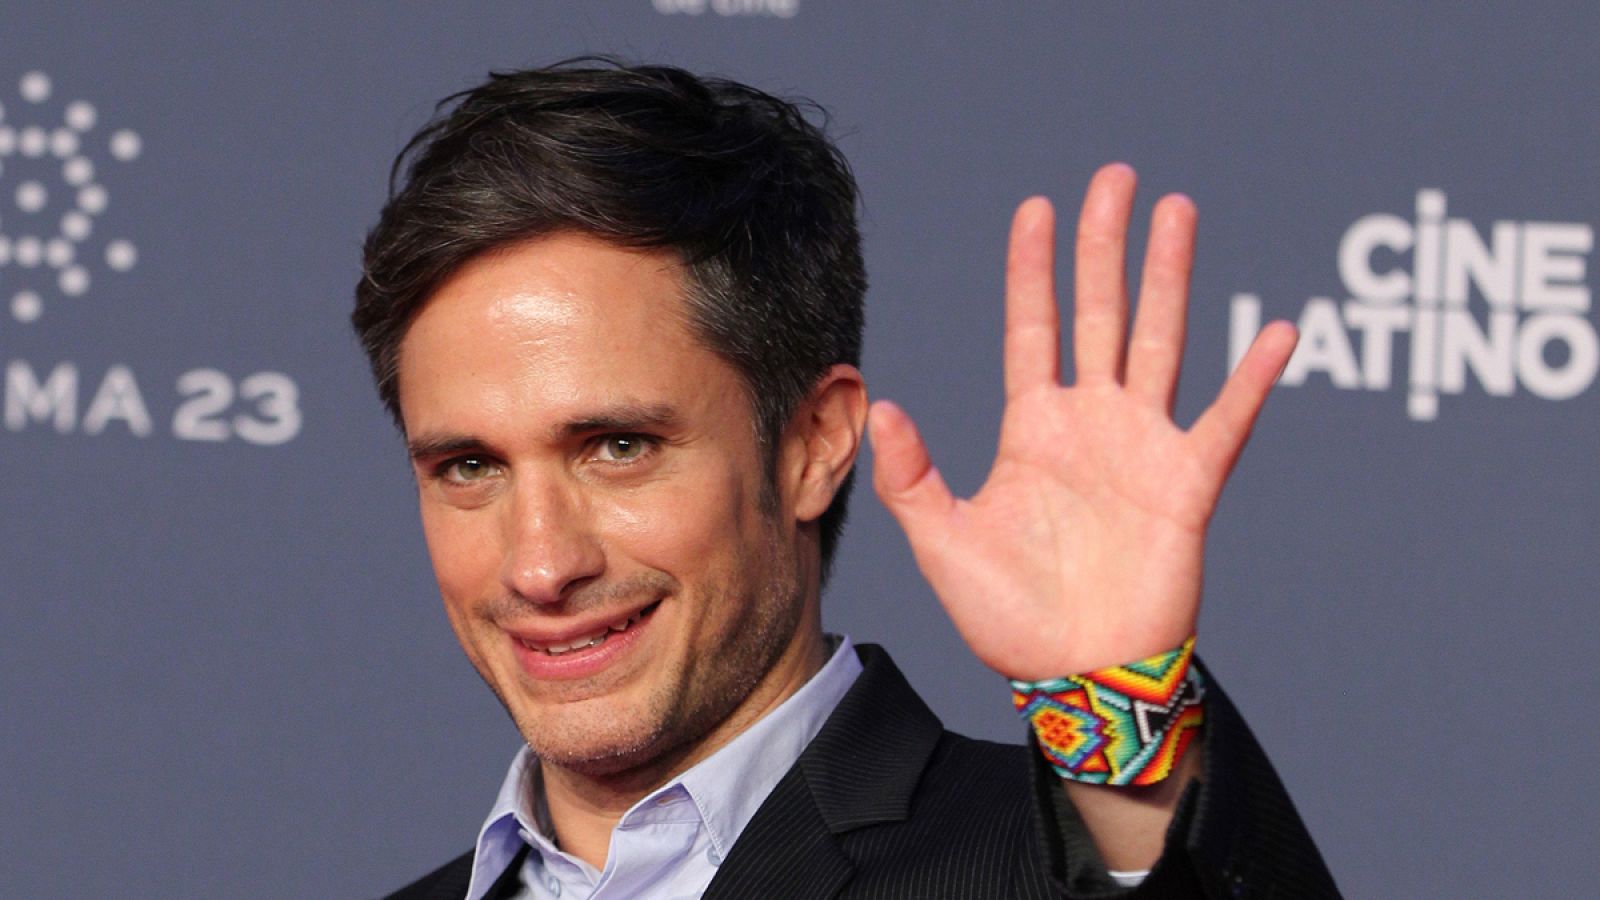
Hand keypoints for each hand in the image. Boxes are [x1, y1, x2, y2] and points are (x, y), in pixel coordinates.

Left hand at [868, 163, 1296, 680]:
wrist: (1076, 677)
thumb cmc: (1009, 618)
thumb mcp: (943, 541)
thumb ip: (913, 476)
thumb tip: (887, 409)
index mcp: (1033, 429)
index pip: (1032, 328)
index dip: (1033, 269)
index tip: (1035, 208)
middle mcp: (1090, 423)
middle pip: (1100, 313)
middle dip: (1105, 246)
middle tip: (1115, 178)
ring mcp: (1142, 448)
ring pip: (1159, 341)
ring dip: (1171, 277)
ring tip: (1178, 211)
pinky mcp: (1188, 485)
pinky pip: (1225, 422)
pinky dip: (1253, 380)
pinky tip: (1275, 330)